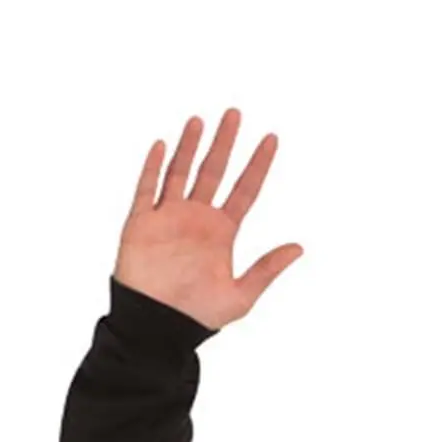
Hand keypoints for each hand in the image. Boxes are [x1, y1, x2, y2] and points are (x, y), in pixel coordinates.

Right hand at [113, 109, 301, 329]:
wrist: (158, 328)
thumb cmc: (198, 316)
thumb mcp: (241, 296)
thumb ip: (267, 269)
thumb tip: (299, 247)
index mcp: (221, 232)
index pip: (244, 190)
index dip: (258, 165)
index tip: (272, 138)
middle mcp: (196, 218)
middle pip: (213, 171)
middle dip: (225, 143)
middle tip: (236, 114)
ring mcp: (168, 217)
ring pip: (180, 171)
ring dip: (190, 146)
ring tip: (200, 120)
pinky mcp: (141, 223)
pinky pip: (147, 189)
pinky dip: (153, 167)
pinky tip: (162, 145)